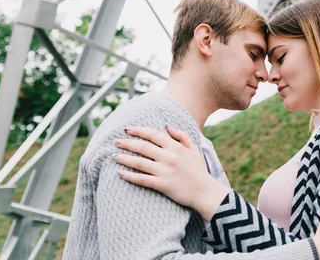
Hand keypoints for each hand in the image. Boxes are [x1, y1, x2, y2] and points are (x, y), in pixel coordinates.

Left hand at [114, 126, 229, 220]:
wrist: (205, 192)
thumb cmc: (199, 170)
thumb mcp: (194, 149)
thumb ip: (182, 136)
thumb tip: (168, 126)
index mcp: (176, 147)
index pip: (154, 135)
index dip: (139, 131)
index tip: (127, 129)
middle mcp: (169, 157)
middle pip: (144, 147)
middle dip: (127, 143)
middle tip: (115, 141)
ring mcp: (165, 171)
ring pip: (140, 162)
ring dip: (125, 158)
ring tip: (114, 156)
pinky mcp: (162, 185)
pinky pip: (142, 179)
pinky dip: (130, 176)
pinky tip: (121, 173)